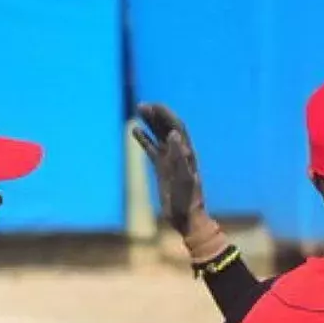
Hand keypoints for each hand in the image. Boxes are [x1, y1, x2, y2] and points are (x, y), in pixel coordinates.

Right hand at [131, 103, 210, 239]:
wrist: (186, 217)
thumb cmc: (188, 199)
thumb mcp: (184, 178)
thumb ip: (180, 156)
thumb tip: (173, 134)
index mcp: (187, 153)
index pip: (177, 127)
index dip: (167, 115)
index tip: (154, 105)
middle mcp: (179, 153)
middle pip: (167, 128)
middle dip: (156, 115)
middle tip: (142, 105)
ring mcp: (169, 160)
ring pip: (158, 136)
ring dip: (150, 123)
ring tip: (139, 110)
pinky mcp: (161, 169)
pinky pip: (151, 149)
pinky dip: (144, 139)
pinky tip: (135, 131)